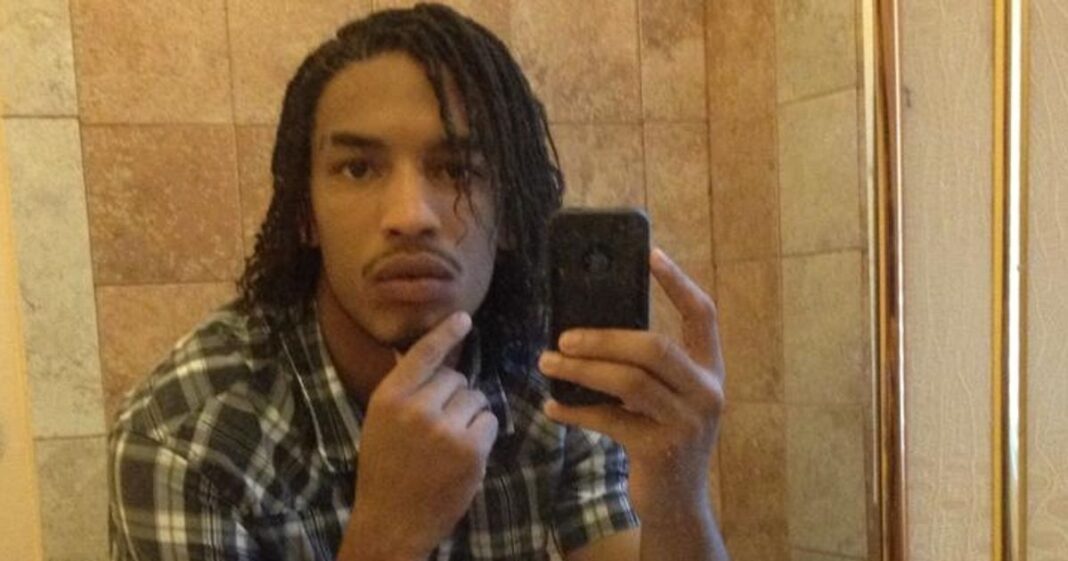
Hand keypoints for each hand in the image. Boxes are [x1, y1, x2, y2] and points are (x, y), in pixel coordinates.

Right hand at [340, 312, 497, 560]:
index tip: (464, 318)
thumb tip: (413, 353)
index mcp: (389, 397)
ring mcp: (445, 429)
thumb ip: (402, 390)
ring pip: (475, 398)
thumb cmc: (384, 470)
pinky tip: (462, 454)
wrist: (392, 521)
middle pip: (456, 378)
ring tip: (448, 442)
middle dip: (454, 395)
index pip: (423, 354)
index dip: (446, 333)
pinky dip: (481, 435)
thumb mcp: (379, 423)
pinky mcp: (470, 450)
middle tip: (438, 424)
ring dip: (469, 415)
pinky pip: (488, 422)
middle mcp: (417, 408)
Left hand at [538, 249, 724, 519]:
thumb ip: (648, 368)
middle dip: (603, 337)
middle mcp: (706, 392)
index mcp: (711, 371)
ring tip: (548, 362)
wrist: (678, 504)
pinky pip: (609, 419)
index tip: (651, 254)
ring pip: (628, 381)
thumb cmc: (664, 438)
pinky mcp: (660, 449)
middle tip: (564, 336)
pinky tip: (553, 406)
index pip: (703, 315)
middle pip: (653, 347)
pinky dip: (575, 411)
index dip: (678, 283)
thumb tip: (590, 331)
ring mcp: (687, 422)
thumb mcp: (669, 399)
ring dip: (581, 369)